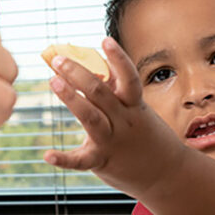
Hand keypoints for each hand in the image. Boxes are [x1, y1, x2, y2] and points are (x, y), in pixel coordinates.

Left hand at [43, 37, 186, 198]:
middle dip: (78, 73)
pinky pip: (81, 161)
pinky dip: (64, 159)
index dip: (118, 58)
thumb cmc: (147, 137)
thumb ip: (117, 91)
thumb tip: (98, 64)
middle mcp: (123, 121)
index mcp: (134, 106)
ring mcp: (112, 141)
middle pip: (100, 92)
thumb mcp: (137, 110)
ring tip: (54, 81)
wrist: (167, 175)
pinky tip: (47, 155)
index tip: (105, 40)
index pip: (128, 77)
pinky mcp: (102, 161)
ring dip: (71, 98)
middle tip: (59, 59)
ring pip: (90, 117)